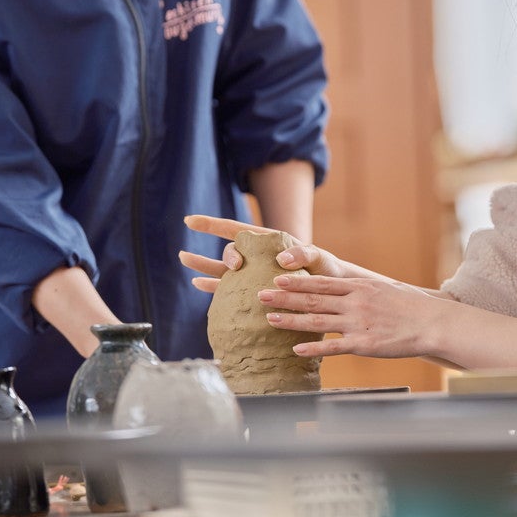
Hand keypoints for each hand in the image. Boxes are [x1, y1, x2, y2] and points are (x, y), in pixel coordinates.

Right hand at [179, 215, 349, 294]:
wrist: (333, 296)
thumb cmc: (329, 272)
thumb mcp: (320, 259)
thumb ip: (304, 254)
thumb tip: (282, 260)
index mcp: (268, 243)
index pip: (235, 229)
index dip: (212, 225)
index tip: (190, 221)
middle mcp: (256, 258)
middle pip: (231, 251)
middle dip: (226, 255)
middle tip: (236, 267)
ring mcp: (252, 276)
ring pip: (221, 268)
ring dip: (202, 264)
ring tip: (183, 259)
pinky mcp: (252, 292)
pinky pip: (227, 289)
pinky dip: (212, 286)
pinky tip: (198, 284)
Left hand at [256, 272, 446, 358]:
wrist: (432, 322)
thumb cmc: (410, 306)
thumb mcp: (383, 288)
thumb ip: (360, 289)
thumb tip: (344, 288)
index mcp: (359, 287)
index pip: (321, 283)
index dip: (297, 281)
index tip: (277, 279)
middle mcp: (355, 303)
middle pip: (312, 300)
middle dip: (284, 298)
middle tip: (261, 296)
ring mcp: (358, 324)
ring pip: (317, 322)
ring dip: (291, 320)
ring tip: (270, 319)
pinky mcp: (364, 345)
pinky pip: (334, 348)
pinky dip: (314, 349)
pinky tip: (296, 349)